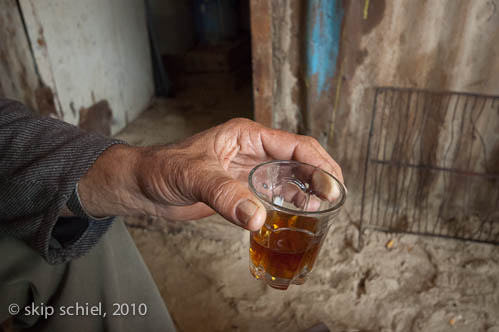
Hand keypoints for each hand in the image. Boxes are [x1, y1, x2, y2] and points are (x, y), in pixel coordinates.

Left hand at [78, 118, 342, 230]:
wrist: (143, 185)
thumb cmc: (163, 169)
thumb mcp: (194, 178)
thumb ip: (225, 196)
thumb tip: (258, 218)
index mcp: (247, 135)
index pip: (294, 144)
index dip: (318, 162)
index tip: (333, 183)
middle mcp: (252, 150)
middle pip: (297, 159)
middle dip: (319, 176)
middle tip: (334, 198)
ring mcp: (248, 169)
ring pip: (289, 177)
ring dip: (306, 191)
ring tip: (321, 208)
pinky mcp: (241, 188)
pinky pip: (273, 194)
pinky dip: (288, 203)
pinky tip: (298, 214)